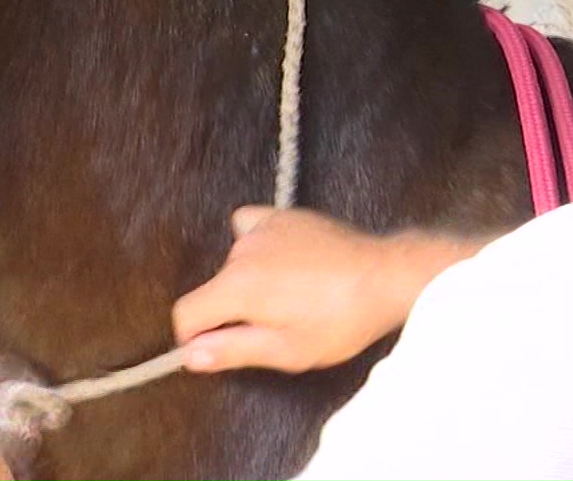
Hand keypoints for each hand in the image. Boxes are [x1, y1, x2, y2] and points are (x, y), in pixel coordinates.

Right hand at [171, 207, 485, 373]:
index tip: (214, 347)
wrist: (386, 278)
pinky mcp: (282, 216)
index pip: (186, 313)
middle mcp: (242, 252)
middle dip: (230, 311)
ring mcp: (262, 229)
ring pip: (233, 262)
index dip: (194, 337)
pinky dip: (255, 244)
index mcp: (237, 288)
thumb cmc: (341, 320)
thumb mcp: (286, 350)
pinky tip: (278, 259)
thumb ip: (232, 350)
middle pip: (213, 289)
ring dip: (248, 281)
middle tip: (273, 326)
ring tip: (289, 296)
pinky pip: (250, 226)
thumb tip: (190, 356)